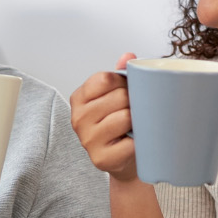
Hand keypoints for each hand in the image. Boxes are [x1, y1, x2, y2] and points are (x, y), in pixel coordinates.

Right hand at [70, 54, 138, 180]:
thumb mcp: (116, 96)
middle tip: (133, 111)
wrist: (123, 161)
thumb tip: (128, 56)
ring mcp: (87, 139)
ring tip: (133, 126)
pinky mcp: (100, 158)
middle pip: (119, 97)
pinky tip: (133, 143)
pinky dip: (138, 142)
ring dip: (137, 121)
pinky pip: (130, 142)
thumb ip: (120, 74)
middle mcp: (78, 118)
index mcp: (79, 98)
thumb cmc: (120, 125)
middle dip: (133, 102)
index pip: (105, 79)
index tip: (127, 90)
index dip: (123, 82)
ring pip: (126, 117)